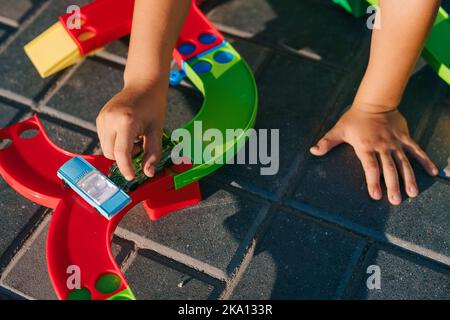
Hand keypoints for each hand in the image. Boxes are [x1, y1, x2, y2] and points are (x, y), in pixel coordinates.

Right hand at [96, 83, 165, 180]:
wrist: (143, 85)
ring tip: (134, 137)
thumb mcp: (157, 130)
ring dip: (120, 150)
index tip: (132, 177)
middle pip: (111, 154)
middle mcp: (110, 119)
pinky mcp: (99, 118)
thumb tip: (148, 173)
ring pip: (106, 148)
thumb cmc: (153, 106)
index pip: (121, 153)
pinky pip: (104, 140)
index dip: (126, 168)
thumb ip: (153, 153)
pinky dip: (115, 142)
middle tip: (140, 145)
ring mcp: (102, 118)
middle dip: (125, 157)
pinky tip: (127, 132)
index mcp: (126, 121)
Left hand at [310, 106, 437, 204]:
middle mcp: (382, 146)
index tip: (376, 195)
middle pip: (389, 169)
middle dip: (393, 185)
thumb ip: (326, 142)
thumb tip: (312, 151)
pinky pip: (416, 150)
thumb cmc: (353, 118)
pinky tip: (433, 172)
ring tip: (413, 193)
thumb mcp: (338, 130)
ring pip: (404, 162)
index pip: (370, 167)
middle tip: (396, 201)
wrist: (374, 101)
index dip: (373, 181)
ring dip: (409, 178)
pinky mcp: (405, 138)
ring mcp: (395, 143)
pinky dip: (425, 160)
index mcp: (366, 147)